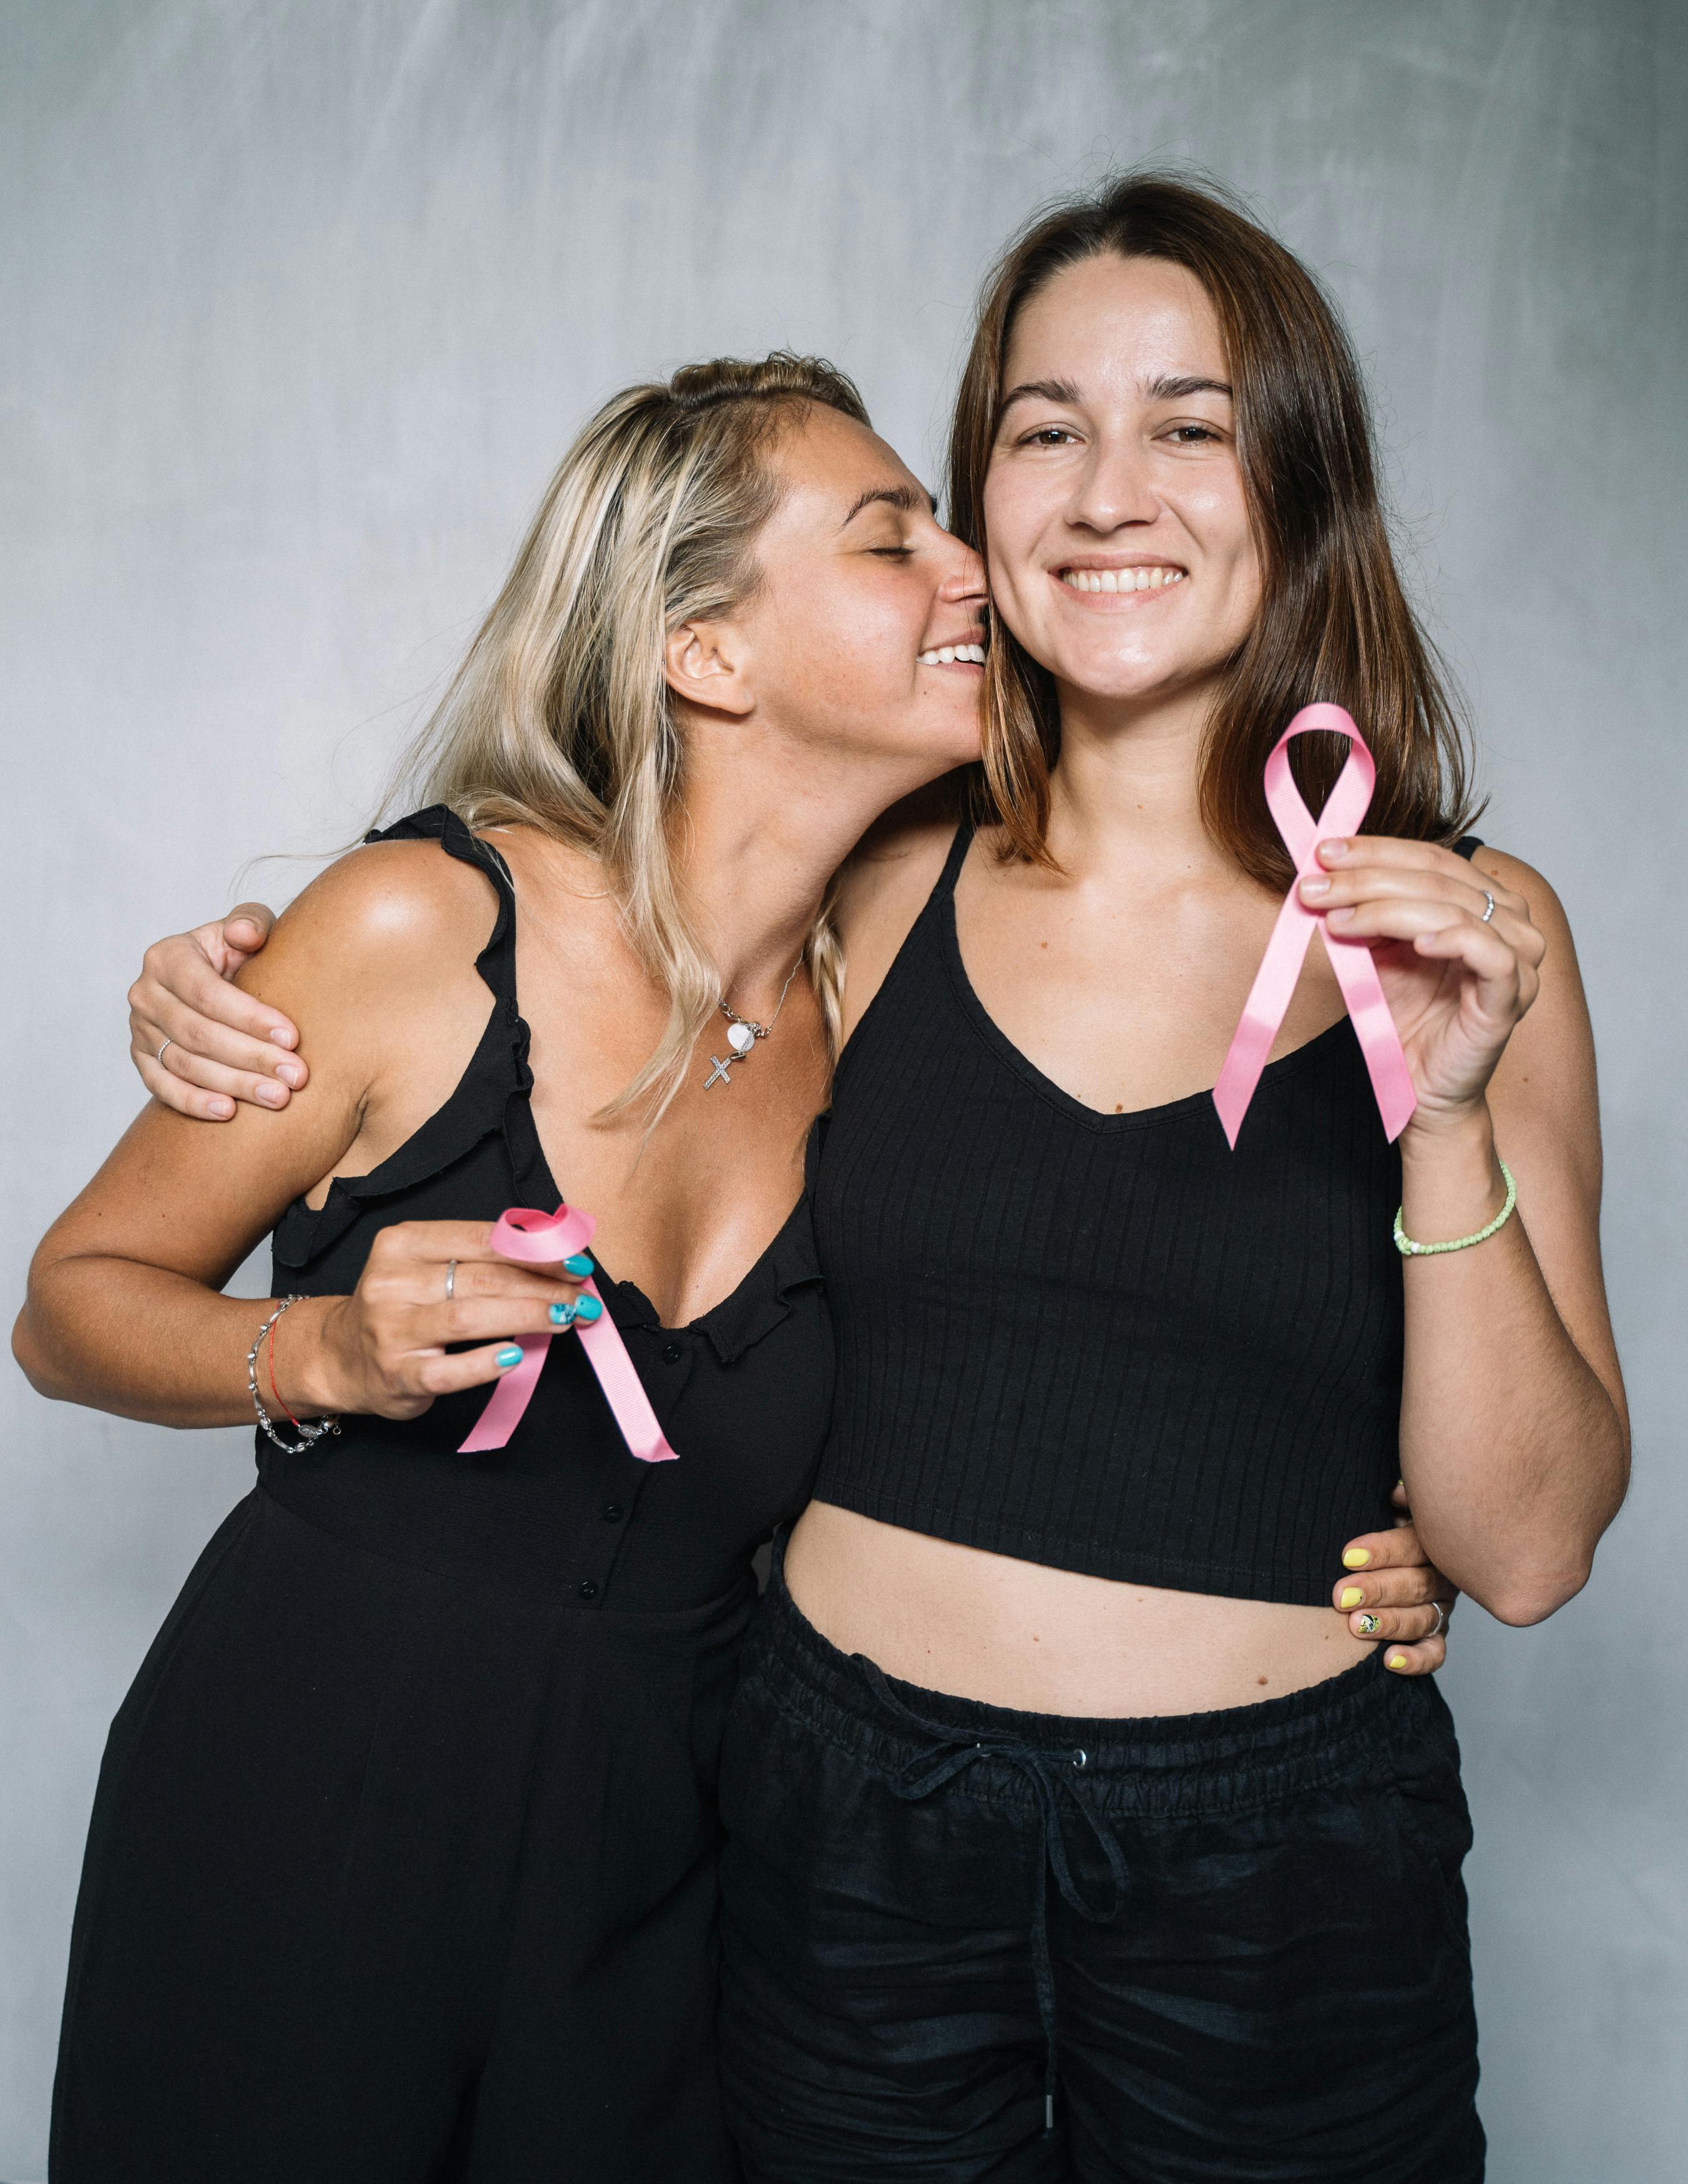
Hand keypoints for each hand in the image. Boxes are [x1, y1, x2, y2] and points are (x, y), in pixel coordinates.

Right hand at [129, 905, 306, 1118]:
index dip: (249, 1017)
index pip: (207, 993)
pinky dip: (192, 1102)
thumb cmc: (237, 954)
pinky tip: (227, 1112)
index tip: (292, 1037)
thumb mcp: (246, 931)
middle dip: (251, 1057)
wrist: (215, 981)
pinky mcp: (142, 1060)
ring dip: (233, 1084)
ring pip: (185, 1064)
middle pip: (198, 1033)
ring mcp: (140, 1029)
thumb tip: (247, 935)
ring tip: (277, 1098)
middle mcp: (146, 994)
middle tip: (295, 1076)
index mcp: (167, 957)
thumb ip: (250, 923)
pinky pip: (162, 1087)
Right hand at [279, 1220, 601, 1421]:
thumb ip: (480, 1257)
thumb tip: (555, 1250)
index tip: (577, 1261)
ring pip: (470, 1317)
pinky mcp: (396, 1375)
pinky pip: (450, 1371)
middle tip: (583, 1296)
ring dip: (529, 1317)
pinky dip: (487, 1363)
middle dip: (544, 1287)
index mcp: (403, 1243)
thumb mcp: (427, 1266)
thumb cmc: (401, 1307)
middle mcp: (391, 1282)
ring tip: (567, 1318)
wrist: (338, 1357)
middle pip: (484, 1278)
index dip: (537, 1250)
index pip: (483, 1240)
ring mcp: (391, 1330)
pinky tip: (516, 1357)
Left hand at [1298, 838, 1544, 1130]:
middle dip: (1367, 879)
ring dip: (1386, 909)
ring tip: (1338, 920)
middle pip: (1437, 878)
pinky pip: (1488, 953)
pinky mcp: (1513, 993)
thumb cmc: (1409, 1019)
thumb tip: (1323, 877)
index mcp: (1482, 899)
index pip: (1430, 858)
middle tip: (1315, 887)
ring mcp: (1517, 955)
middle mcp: (1509, 919)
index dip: (1375, 851)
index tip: (1323, 852)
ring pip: (1453, 909)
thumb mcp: (1379, 954)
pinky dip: (1450, 940)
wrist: (1423, 1087)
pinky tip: (1414, 944)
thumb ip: (1365, 915)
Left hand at [1334, 1482, 1458, 1675]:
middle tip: (1341, 1596)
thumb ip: (1398, 1499)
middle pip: (1417, 1584)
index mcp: (1434, 1537)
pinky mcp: (1435, 1636)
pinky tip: (1389, 1660)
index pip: (1413, 1545)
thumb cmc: (1381, 1519)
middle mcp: (1444, 1574)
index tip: (1347, 1556)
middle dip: (1377, 1591)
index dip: (1382, 1551)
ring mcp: (1442, 1606)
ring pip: (1424, 1618)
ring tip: (1356, 1626)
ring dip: (1389, 1623)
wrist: (1386, 1551)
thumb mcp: (1388, 1504)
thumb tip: (1396, 1493)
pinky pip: (1434, 1652)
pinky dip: (1416, 1660)